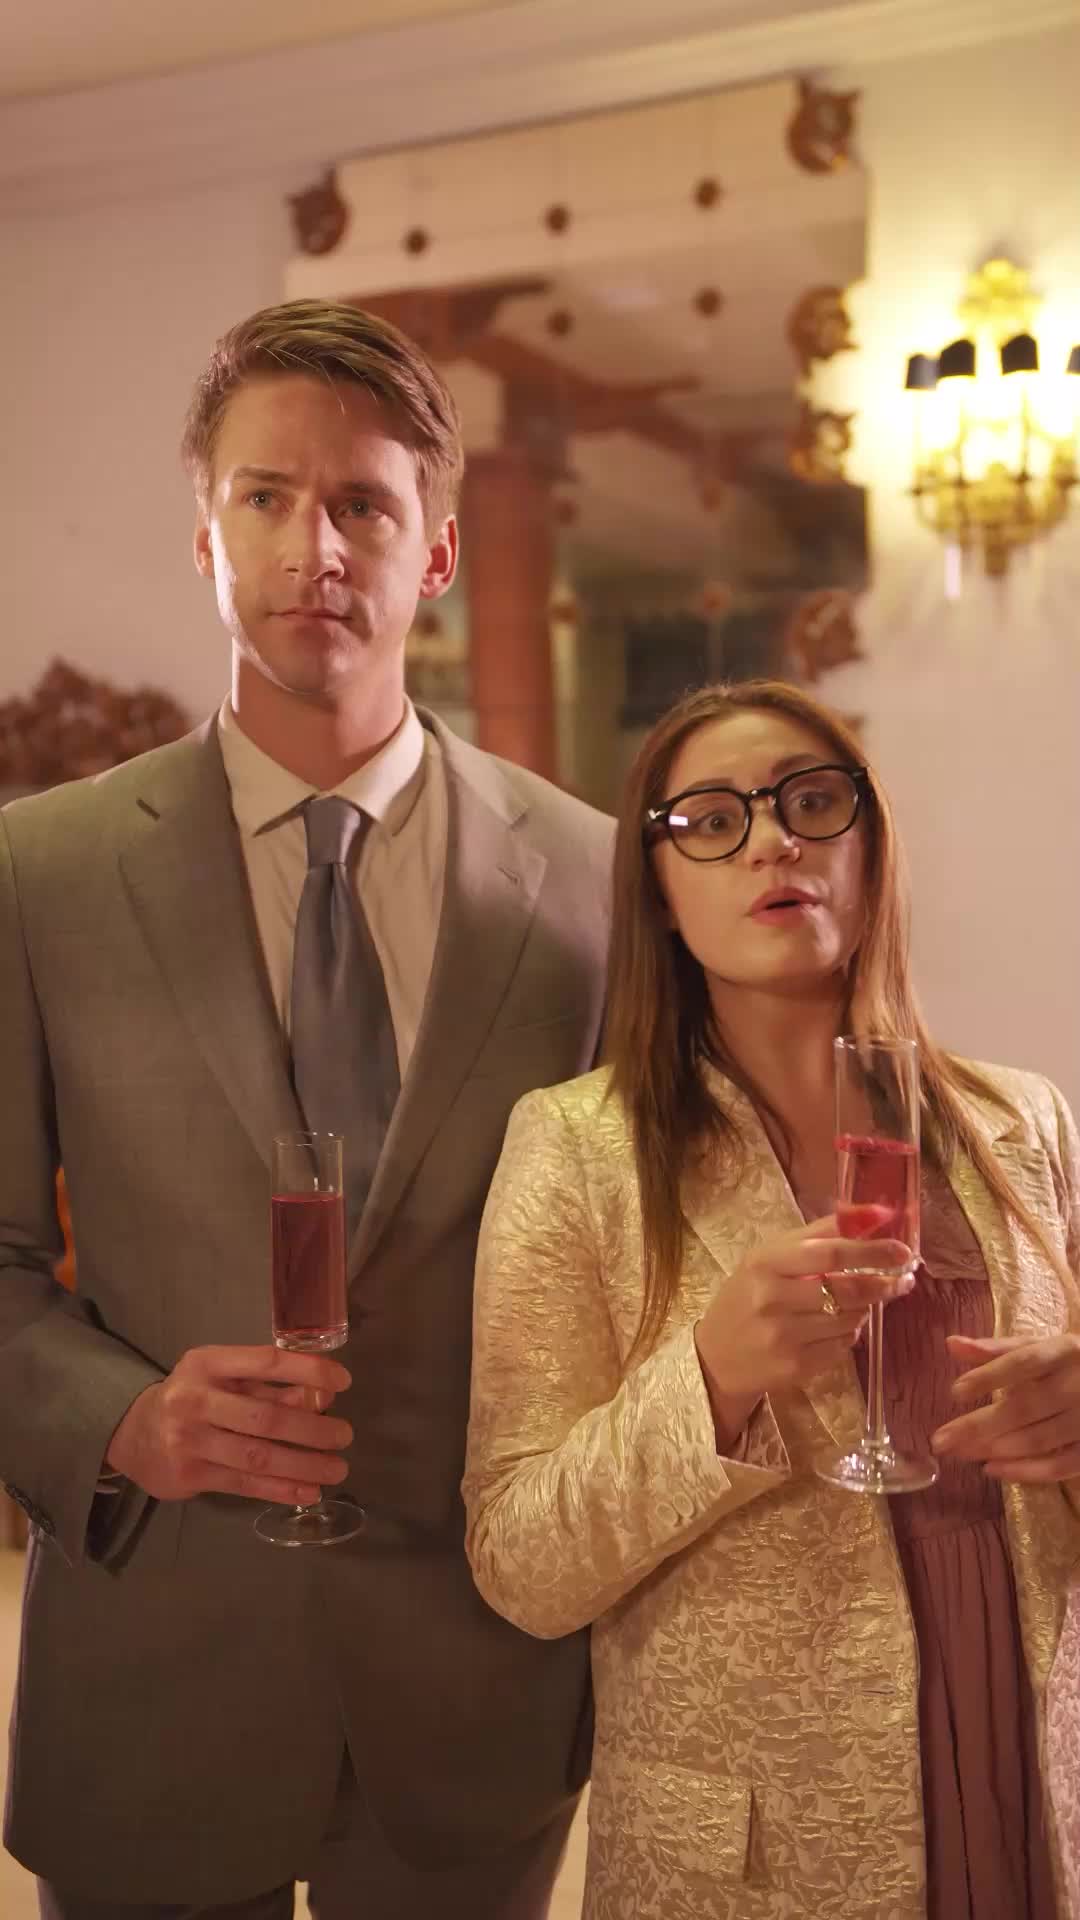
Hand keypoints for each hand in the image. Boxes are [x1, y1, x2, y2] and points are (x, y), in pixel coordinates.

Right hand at [105, 1345, 352, 1505]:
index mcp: (207, 1363)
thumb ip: (267, 1385)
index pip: (265, 1362)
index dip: (308, 1371)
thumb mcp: (223, 1378)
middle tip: (344, 1435)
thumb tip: (323, 1396)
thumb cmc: (193, 1397)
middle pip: (265, 1416)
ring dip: (304, 1464)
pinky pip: (245, 1484)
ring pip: (258, 1456)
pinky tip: (309, 1490)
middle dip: (312, 1428)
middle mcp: (195, 1399)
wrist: (132, 1434)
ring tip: (337, 1468)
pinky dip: (281, 1489)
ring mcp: (190, 1440)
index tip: (343, 1382)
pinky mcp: (190, 1475)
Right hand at [695, 1207, 914, 1445]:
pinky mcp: (796, 1367)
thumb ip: (821, 1233)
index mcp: (766, 1262)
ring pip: (851, 1319)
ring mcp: (784, 1336)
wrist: (716, 1355)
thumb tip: (874, 1212)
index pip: (831, 1253)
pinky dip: (851, 1333)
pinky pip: (843, 1345)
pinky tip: (840, 1326)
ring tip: (864, 1301)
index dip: (874, 1251)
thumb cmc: (749, 1294)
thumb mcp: (772, 1256)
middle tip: (904, 1278)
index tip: (903, 1250)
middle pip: (848, 1289)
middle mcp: (772, 1299)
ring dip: (868, 1308)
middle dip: (884, 1282)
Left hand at [932, 1334, 1079, 1481]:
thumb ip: (997, 1349)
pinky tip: (992, 1469)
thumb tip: (950, 1344)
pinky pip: (1061, 1465)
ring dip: (996, 1449)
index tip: (955, 1392)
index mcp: (1065, 1350)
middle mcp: (1079, 1383)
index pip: (1024, 1361)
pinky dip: (1026, 1471)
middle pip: (1026, 1407)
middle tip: (940, 1441)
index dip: (990, 1376)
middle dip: (979, 1426)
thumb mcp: (1040, 1347)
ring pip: (1039, 1438)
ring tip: (959, 1453)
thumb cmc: (1071, 1363)